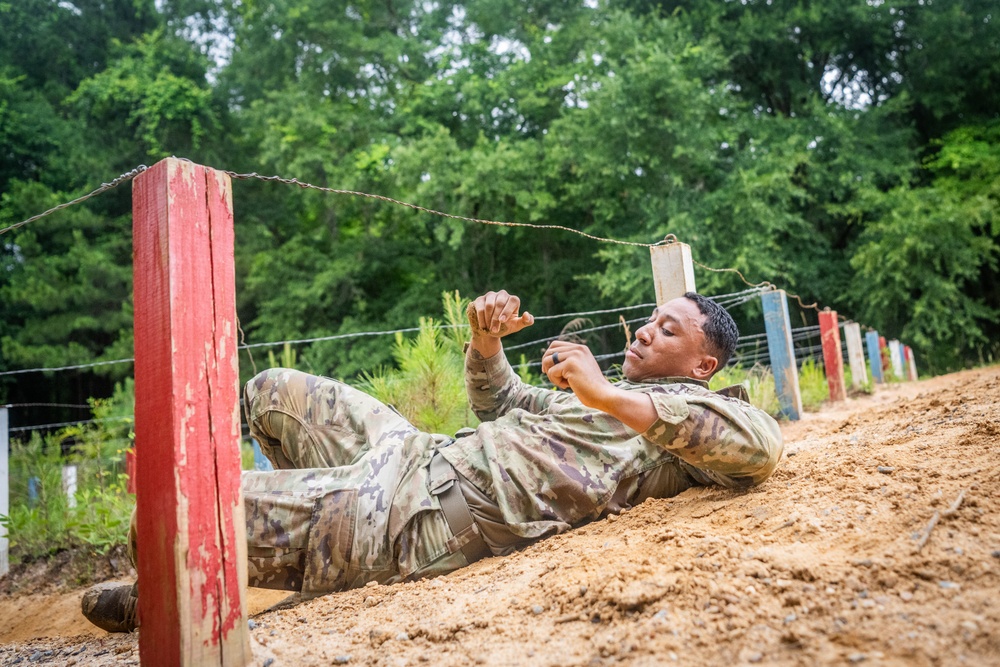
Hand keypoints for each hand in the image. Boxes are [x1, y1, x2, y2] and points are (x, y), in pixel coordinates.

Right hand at [467, 290, 533, 359]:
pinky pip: (480, 307)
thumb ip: (525, 321)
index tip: (502, 321)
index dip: (507, 311)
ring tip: (489, 328)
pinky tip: (483, 326)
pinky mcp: (480, 299)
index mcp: (513, 300)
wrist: (490, 330)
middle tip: (494, 330)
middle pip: (499, 303)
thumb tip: (527, 314)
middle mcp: (502, 295)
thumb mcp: (516, 326)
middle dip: (496, 318)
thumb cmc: (505, 327)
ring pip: (489, 305)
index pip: (512, 301)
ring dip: (488, 319)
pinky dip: (481, 318)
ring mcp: (490, 296)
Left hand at [543, 340, 657, 431]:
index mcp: (580, 348)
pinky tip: (568, 386)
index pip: (554, 345)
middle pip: (549, 352)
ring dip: (552, 375)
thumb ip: (567, 361)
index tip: (549, 370)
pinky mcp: (570, 364)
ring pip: (547, 361)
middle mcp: (577, 348)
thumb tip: (546, 360)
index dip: (548, 357)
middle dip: (547, 367)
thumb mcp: (579, 369)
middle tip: (556, 378)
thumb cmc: (590, 386)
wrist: (603, 395)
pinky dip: (556, 382)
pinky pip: (551, 372)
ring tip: (564, 383)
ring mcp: (574, 355)